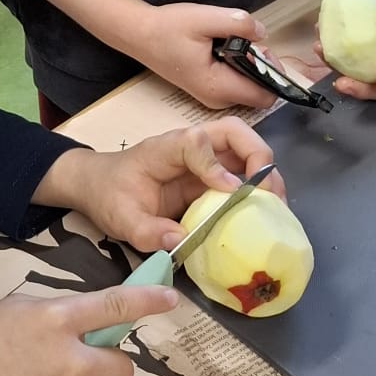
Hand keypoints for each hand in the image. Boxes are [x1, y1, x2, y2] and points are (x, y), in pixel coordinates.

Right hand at [0, 281, 181, 375]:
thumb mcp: (13, 312)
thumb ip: (55, 316)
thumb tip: (84, 326)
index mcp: (57, 322)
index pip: (115, 307)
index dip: (149, 301)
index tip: (172, 299)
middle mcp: (72, 362)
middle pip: (122, 367)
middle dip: (109, 365)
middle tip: (78, 366)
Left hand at [72, 120, 282, 253]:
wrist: (99, 187)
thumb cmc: (109, 194)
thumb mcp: (120, 217)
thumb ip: (146, 230)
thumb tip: (179, 241)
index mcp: (166, 148)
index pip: (197, 141)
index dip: (216, 164)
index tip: (228, 193)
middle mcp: (192, 148)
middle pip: (236, 134)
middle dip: (259, 159)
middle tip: (270, 197)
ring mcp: (205, 162)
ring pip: (246, 154)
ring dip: (266, 177)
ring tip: (276, 210)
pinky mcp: (212, 180)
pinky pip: (243, 178)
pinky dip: (259, 193)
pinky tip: (265, 217)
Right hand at [132, 1, 271, 108]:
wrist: (139, 34)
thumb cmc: (168, 28)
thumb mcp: (205, 17)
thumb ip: (238, 24)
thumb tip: (263, 33)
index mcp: (219, 87)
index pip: (266, 96)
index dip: (273, 73)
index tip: (262, 49)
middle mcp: (217, 99)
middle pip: (259, 92)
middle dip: (261, 67)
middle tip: (245, 40)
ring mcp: (212, 96)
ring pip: (248, 87)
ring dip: (249, 65)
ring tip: (229, 41)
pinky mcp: (208, 89)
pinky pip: (235, 82)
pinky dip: (238, 66)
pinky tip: (222, 48)